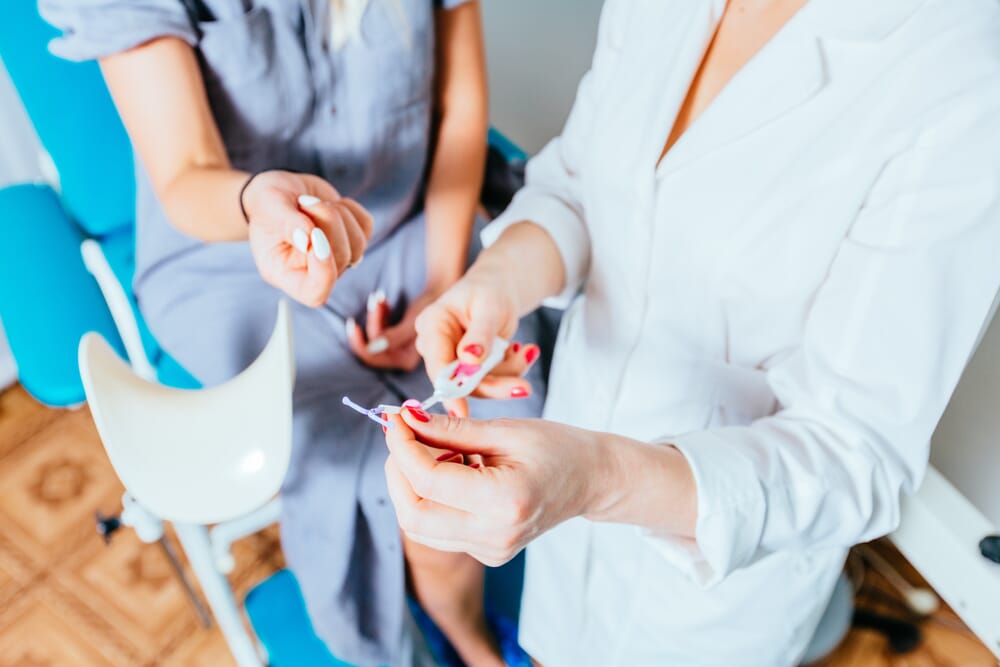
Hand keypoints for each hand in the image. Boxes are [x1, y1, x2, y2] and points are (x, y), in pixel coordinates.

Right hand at [243, 170, 372, 306]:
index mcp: (287, 275)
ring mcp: (337, 258)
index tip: (314, 234)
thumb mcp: (268, 207)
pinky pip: (366, 226)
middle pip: (342, 258)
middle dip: (328, 222)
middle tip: (304, 201)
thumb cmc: (267, 203)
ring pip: (358, 243)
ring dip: (338, 214)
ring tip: (312, 201)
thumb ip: (287, 224)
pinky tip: (330, 202)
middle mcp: (315, 272)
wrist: (280, 191)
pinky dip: (350, 209)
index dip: (324, 269)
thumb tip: (307, 239)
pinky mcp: (351, 239)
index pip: (316, 294)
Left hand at [346, 289, 439, 371]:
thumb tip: (371, 348)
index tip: (354, 324)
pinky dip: (379, 314)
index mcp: (406, 360)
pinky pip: (379, 328)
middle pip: (372, 347)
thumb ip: (393, 337)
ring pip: (374, 335)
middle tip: (373, 301)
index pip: (374, 358)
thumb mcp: (412, 323)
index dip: (361, 344)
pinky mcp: (395, 337)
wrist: (441, 295)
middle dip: (371, 323)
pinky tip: (383, 300)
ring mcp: (397, 348)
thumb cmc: (430, 308)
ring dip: (375, 315)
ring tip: (379, 297)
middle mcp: (400, 358)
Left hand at [383, 407, 611, 565]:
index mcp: (504, 502)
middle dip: (397, 470)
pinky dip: (429, 497)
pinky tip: (450, 470)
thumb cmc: (557, 447)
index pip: (428, 481)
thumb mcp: (504, 429)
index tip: (395, 417)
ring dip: (409, 485)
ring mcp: (490, 550)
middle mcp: (495, 536)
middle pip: (413, 514)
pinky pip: (437, 529)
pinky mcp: (486, 552)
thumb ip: (451, 429)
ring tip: (434, 450)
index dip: (402, 446)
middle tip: (403, 434)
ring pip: (419, 526)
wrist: (591, 479)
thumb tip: (405, 419)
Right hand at [414, 270, 539, 416]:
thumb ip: (480, 334)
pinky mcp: (468, 368)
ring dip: (508, 373)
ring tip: (528, 351)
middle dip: (495, 384)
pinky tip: (524, 350)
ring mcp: (451, 358)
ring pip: (479, 384)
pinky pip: (490, 379)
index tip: (462, 412)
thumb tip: (468, 360)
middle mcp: (436, 345)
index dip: (449, 390)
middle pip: (459, 381)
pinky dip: (511, 368)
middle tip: (524, 388)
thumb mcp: (490, 307)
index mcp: (432, 325)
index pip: (437, 366)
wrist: (499, 286)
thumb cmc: (491, 289)